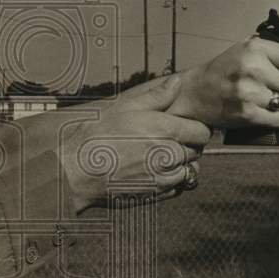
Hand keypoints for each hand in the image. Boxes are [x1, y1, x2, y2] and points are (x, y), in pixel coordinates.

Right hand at [59, 76, 212, 211]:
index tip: (182, 128)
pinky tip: (152, 173)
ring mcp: (163, 177)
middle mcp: (169, 154)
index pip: (202, 132)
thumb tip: (178, 82)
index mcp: (165, 129)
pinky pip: (177, 188)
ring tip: (158, 158)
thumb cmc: (97, 136)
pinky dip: (172, 181)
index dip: (194, 129)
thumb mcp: (125, 108)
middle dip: (187, 146)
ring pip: (189, 171)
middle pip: (197, 151)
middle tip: (165, 141)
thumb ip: (157, 96)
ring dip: (181, 165)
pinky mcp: (156, 195)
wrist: (76, 171)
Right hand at [166, 37, 278, 128]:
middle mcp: (254, 69)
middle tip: (273, 86)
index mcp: (257, 49)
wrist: (194, 92)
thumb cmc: (225, 70)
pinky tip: (269, 112)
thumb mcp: (247, 51)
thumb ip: (278, 55)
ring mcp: (250, 93)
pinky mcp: (248, 114)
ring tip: (263, 98)